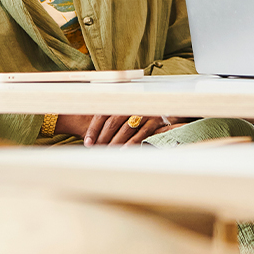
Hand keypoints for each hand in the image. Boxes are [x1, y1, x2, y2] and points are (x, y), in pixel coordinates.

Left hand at [56, 114, 187, 145]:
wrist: (166, 108)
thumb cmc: (139, 114)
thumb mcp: (124, 113)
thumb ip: (110, 121)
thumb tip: (91, 138)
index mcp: (119, 102)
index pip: (101, 115)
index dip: (93, 129)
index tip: (87, 142)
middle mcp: (130, 105)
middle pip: (112, 122)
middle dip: (103, 137)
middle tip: (96, 150)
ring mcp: (143, 112)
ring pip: (125, 128)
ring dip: (115, 141)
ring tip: (107, 152)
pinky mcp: (155, 121)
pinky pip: (142, 133)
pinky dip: (131, 143)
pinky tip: (124, 151)